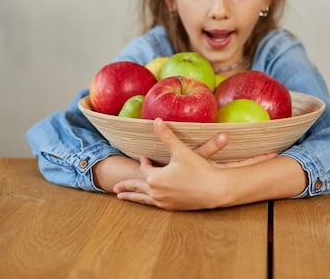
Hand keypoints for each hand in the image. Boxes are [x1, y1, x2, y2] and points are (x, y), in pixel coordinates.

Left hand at [112, 118, 276, 209]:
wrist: (214, 190)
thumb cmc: (198, 169)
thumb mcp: (181, 150)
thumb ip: (166, 135)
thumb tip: (156, 120)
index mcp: (155, 177)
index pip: (145, 168)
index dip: (144, 162)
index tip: (145, 158)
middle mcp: (156, 191)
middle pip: (137, 187)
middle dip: (126, 185)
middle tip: (115, 187)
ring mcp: (163, 201)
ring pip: (143, 199)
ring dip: (132, 197)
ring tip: (121, 198)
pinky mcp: (172, 208)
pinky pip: (153, 205)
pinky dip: (146, 202)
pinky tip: (148, 202)